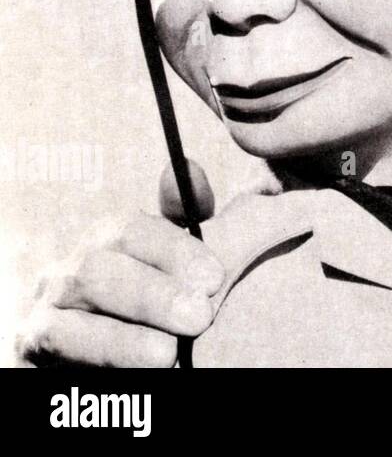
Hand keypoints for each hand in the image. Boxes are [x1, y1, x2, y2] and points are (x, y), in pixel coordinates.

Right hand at [15, 159, 222, 366]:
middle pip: (97, 272)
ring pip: (68, 322)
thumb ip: (193, 219)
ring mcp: (44, 314)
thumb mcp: (183, 262)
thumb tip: (190, 168)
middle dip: (152, 295)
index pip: (131, 231)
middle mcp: (69, 272)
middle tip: (200, 316)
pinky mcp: (29, 354)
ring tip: (170, 354)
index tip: (215, 278)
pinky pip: (55, 356)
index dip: (175, 251)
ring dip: (123, 339)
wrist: (126, 364)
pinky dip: (99, 363)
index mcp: (107, 240)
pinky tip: (142, 370)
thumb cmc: (165, 304)